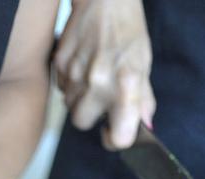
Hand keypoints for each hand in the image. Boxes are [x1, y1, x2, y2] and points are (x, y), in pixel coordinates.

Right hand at [54, 0, 155, 148]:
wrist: (104, 0)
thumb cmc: (127, 30)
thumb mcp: (143, 64)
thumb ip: (143, 99)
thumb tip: (145, 126)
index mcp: (125, 86)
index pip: (119, 137)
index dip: (115, 139)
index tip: (115, 131)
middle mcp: (98, 83)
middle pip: (82, 123)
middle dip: (90, 115)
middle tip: (101, 99)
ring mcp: (75, 73)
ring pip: (69, 105)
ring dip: (79, 98)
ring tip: (92, 76)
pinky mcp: (59, 64)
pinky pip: (61, 87)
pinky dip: (70, 82)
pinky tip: (82, 65)